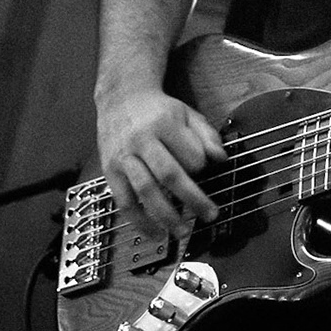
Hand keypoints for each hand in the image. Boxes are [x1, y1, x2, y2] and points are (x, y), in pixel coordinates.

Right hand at [96, 85, 228, 238]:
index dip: (202, 168)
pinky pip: (123, 200)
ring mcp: (123, 156)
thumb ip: (207, 135)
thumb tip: (221, 159)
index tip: (206, 173)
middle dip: (192, 199)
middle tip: (210, 215)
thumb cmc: (158, 110)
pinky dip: (138, 221)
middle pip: (169, 175)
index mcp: (165, 123)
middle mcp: (142, 140)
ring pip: (145, 191)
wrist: (121, 97)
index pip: (190, 154)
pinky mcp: (109, 170)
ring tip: (182, 232)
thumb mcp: (187, 113)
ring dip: (165, 216)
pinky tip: (154, 233)